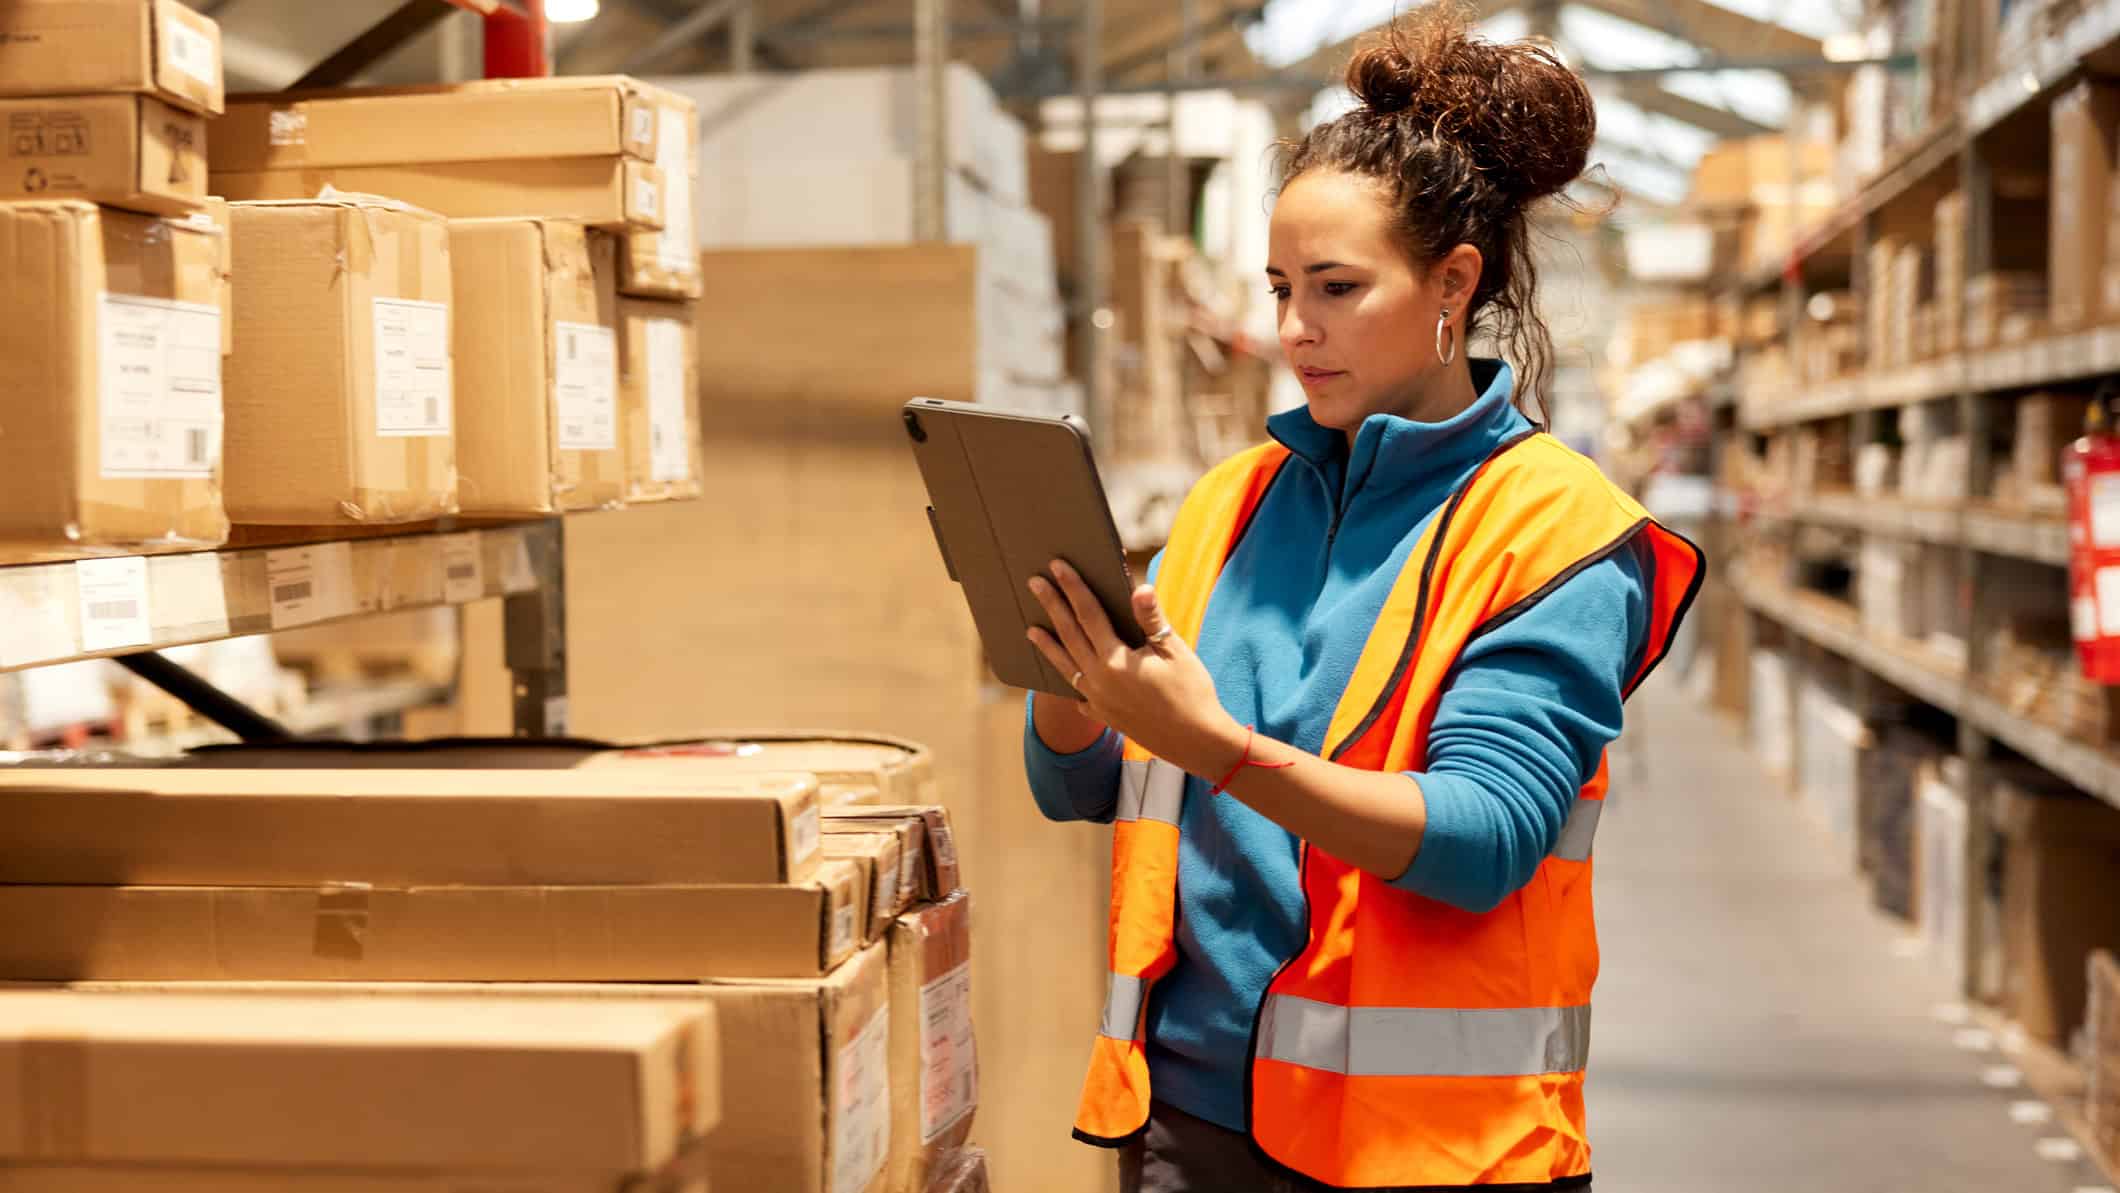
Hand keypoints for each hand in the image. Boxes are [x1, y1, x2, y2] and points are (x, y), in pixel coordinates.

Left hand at [1025, 560, 1242, 777]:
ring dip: (1048, 646)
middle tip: (1034, 583)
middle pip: (1069, 635)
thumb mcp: (1175, 651)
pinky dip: (1068, 680)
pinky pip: (1077, 694)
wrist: (1196, 743)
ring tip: (1031, 630)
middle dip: (1052, 606)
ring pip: (1065, 667)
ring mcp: (1098, 701)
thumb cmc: (1192, 692)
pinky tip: (1065, 675)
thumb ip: (1152, 619)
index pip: (1088, 614)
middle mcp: (1099, 680)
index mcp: (1116, 660)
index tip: (1058, 566)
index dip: (1074, 587)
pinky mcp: (1104, 716)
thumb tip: (1140, 588)